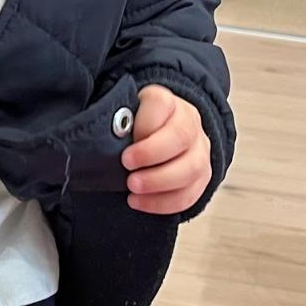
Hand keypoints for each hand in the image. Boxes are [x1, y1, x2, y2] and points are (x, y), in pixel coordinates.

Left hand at [122, 85, 211, 214]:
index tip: (125, 153)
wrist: (160, 137)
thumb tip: (102, 141)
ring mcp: (199, 149)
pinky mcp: (202, 175)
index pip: (160, 104)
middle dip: (152, 158)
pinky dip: (164, 202)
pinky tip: (141, 202)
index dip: (143, 128)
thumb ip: (115, 123)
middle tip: (129, 176)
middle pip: (181, 136)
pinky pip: (191, 193)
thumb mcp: (123, 116)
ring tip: (133, 192)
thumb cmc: (135, 128)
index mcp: (166, 102)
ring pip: (191, 168)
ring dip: (159, 184)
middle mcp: (189, 121)